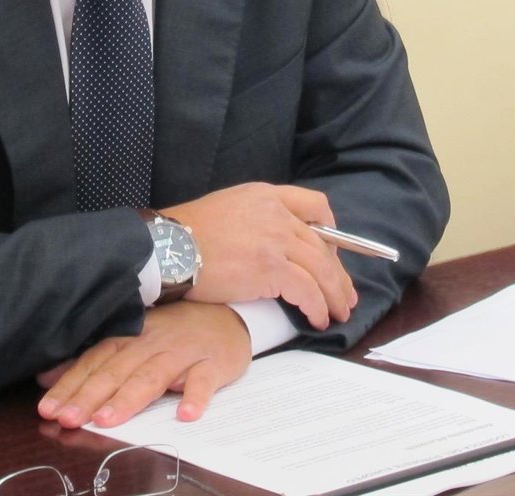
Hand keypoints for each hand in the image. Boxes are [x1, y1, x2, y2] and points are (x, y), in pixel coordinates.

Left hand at [36, 303, 250, 428]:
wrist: (226, 318)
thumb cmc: (173, 334)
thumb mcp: (132, 340)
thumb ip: (93, 359)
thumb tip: (46, 376)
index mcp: (131, 337)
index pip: (95, 360)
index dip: (71, 384)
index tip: (48, 408)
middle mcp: (152, 343)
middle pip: (118, 370)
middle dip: (90, 395)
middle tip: (69, 418)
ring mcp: (183, 353)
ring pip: (153, 375)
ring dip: (130, 398)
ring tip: (108, 420)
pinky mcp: (213, 364)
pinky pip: (204, 381)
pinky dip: (195, 396)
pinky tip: (186, 413)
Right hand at [163, 183, 356, 329]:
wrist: (169, 247)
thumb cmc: (188, 233)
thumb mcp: (229, 208)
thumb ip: (258, 217)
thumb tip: (277, 244)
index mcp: (266, 195)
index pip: (316, 204)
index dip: (331, 232)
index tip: (332, 254)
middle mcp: (276, 213)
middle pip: (323, 244)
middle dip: (338, 273)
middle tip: (345, 295)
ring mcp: (275, 239)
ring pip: (321, 269)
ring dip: (334, 295)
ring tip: (338, 313)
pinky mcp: (270, 267)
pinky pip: (307, 290)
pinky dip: (316, 307)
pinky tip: (316, 319)